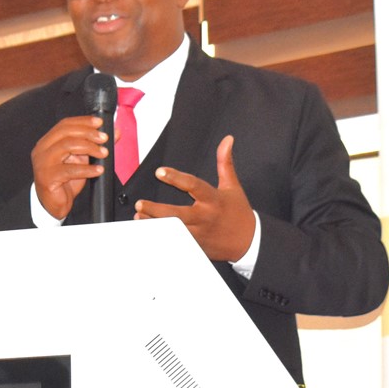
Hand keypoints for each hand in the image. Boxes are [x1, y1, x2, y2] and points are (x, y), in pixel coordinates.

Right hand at [30, 115, 106, 220]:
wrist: (55, 203)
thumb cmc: (65, 181)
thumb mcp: (82, 159)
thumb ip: (95, 144)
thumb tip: (114, 133)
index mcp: (48, 142)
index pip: (65, 124)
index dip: (83, 121)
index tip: (99, 123)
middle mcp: (42, 150)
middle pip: (66, 132)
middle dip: (88, 133)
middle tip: (104, 138)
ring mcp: (43, 163)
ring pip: (67, 146)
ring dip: (90, 148)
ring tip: (103, 154)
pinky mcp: (48, 177)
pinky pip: (70, 170)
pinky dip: (87, 169)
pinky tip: (98, 170)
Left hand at [134, 134, 255, 260]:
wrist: (250, 243)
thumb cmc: (239, 213)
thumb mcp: (232, 186)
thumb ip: (225, 163)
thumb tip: (227, 140)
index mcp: (214, 199)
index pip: (193, 186)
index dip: (176, 178)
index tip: (160, 171)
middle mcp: (205, 217)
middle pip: (178, 214)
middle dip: (156, 210)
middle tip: (140, 203)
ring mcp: (200, 234)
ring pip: (173, 231)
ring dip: (154, 224)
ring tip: (138, 217)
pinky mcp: (196, 246)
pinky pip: (175, 242)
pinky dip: (161, 237)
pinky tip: (148, 231)